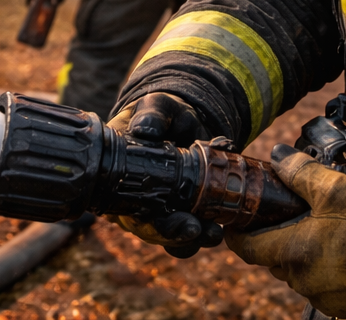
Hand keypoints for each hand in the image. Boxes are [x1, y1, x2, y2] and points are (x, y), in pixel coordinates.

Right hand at [107, 92, 221, 256]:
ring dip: (195, 238)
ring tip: (214, 233)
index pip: (129, 212)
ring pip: (174, 236)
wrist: (187, 119)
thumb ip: (152, 116)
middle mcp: (136, 202)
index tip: (174, 223)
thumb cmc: (162, 113)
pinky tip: (226, 222)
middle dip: (175, 235)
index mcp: (120, 181)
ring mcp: (162, 210)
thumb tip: (145, 130)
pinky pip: (194, 228)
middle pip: (152, 230)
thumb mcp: (157, 107)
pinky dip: (210, 227)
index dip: (150, 224)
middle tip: (198, 230)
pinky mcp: (185, 210)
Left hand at [225, 146, 345, 318]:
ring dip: (302, 254)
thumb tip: (278, 156)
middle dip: (275, 240)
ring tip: (322, 230)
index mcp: (292, 252)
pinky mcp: (344, 305)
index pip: (247, 248)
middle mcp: (302, 280)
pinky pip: (322, 285)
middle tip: (287, 217)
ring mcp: (323, 296)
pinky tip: (342, 250)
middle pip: (274, 260)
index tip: (236, 223)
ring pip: (299, 273)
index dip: (237, 234)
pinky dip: (324, 269)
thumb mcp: (332, 187)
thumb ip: (299, 172)